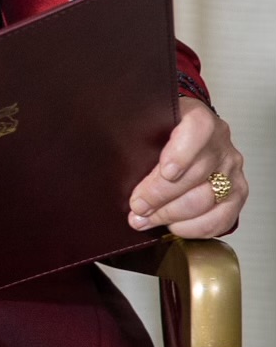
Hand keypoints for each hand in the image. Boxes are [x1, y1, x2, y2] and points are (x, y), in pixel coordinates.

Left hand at [128, 97, 246, 237]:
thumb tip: (110, 169)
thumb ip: (133, 138)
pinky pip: (222, 218)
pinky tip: (173, 226)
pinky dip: (194, 227)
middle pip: (196, 173)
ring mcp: (231, 169)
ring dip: (172, 214)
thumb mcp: (143, 125)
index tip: (166, 172)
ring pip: (207, 199)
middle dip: (161, 195)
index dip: (183, 152)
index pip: (198, 130)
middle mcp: (219, 143)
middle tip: (137, 207)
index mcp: (197, 118)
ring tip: (145, 220)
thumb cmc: (158, 134)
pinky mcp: (237, 192)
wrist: (185, 139)